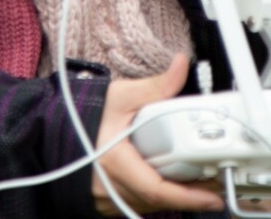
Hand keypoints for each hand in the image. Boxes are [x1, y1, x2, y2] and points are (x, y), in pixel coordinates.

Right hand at [91, 54, 223, 214]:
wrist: (53, 130)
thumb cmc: (83, 115)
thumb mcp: (121, 96)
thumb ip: (156, 85)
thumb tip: (180, 66)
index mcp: (115, 163)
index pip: (157, 188)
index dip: (188, 196)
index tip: (214, 199)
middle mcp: (110, 188)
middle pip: (159, 199)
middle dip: (190, 194)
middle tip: (217, 183)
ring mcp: (107, 199)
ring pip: (149, 204)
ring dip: (175, 195)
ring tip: (201, 181)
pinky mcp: (106, 201)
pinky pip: (137, 202)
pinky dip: (157, 195)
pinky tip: (171, 181)